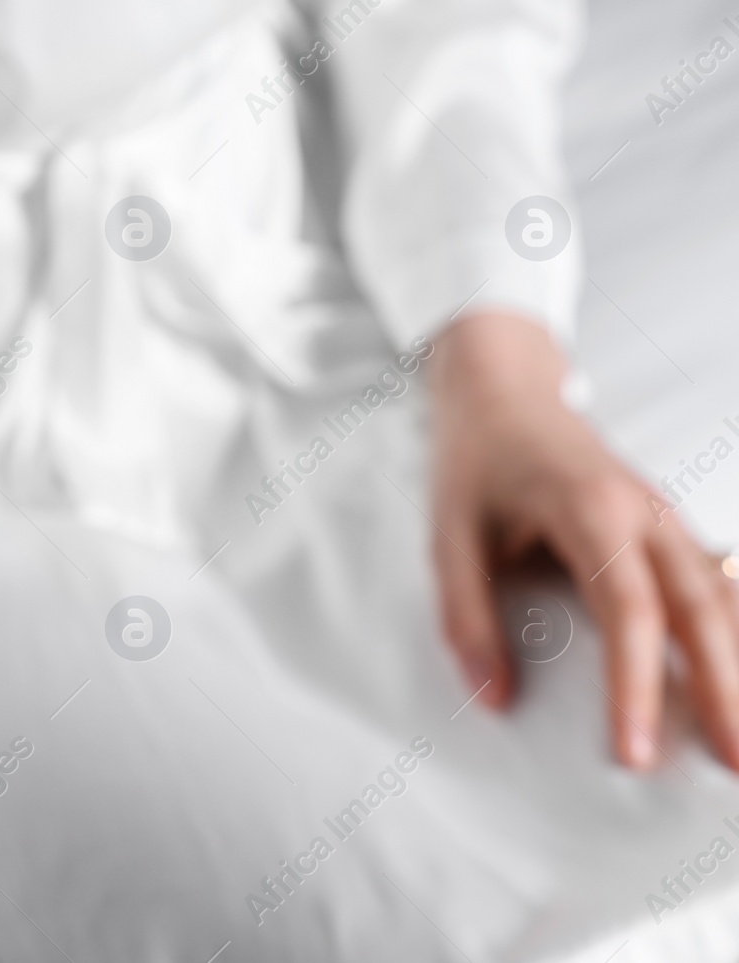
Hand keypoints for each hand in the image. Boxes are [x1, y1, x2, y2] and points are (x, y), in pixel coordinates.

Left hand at [430, 312, 738, 770]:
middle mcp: (646, 512)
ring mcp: (668, 517)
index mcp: (592, 509)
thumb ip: (466, 616)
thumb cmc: (476, 463)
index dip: (636, 687)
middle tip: (735, 765)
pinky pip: (721, 583)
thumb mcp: (448, 535)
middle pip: (702, 609)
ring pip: (723, 598)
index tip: (635, 753)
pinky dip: (738, 633)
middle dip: (725, 691)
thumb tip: (493, 697)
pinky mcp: (671, 528)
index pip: (629, 612)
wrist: (502, 393)